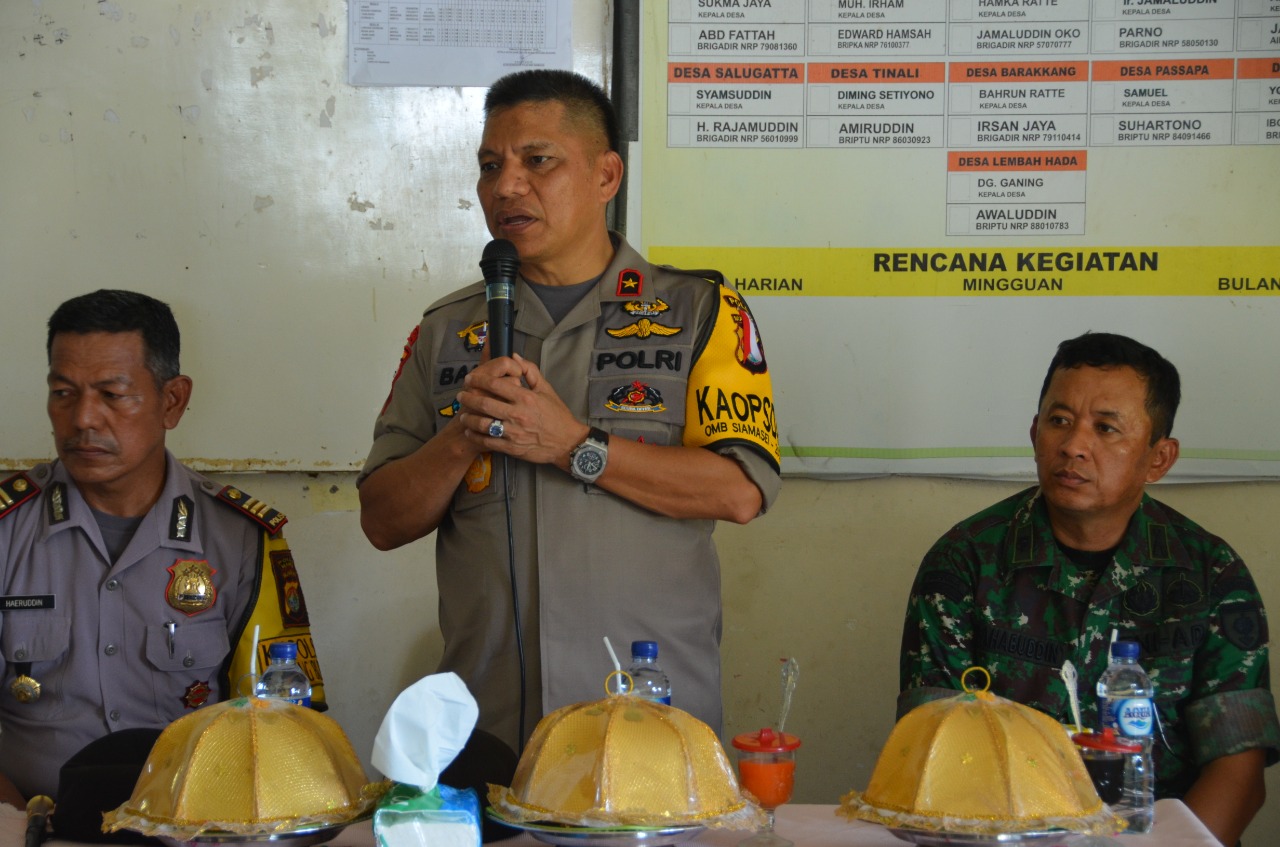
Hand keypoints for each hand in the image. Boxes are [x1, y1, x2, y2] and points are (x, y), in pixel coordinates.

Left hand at [456, 354, 585, 466]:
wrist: (567, 442)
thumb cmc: (557, 415)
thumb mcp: (547, 389)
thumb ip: (530, 371)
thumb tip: (514, 357)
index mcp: (526, 397)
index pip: (496, 384)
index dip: (478, 380)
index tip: (470, 378)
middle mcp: (518, 414)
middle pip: (485, 403)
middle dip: (468, 398)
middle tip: (461, 395)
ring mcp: (514, 432)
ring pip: (483, 424)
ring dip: (469, 418)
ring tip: (463, 414)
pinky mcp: (512, 447)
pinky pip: (488, 441)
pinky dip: (475, 436)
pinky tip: (470, 431)